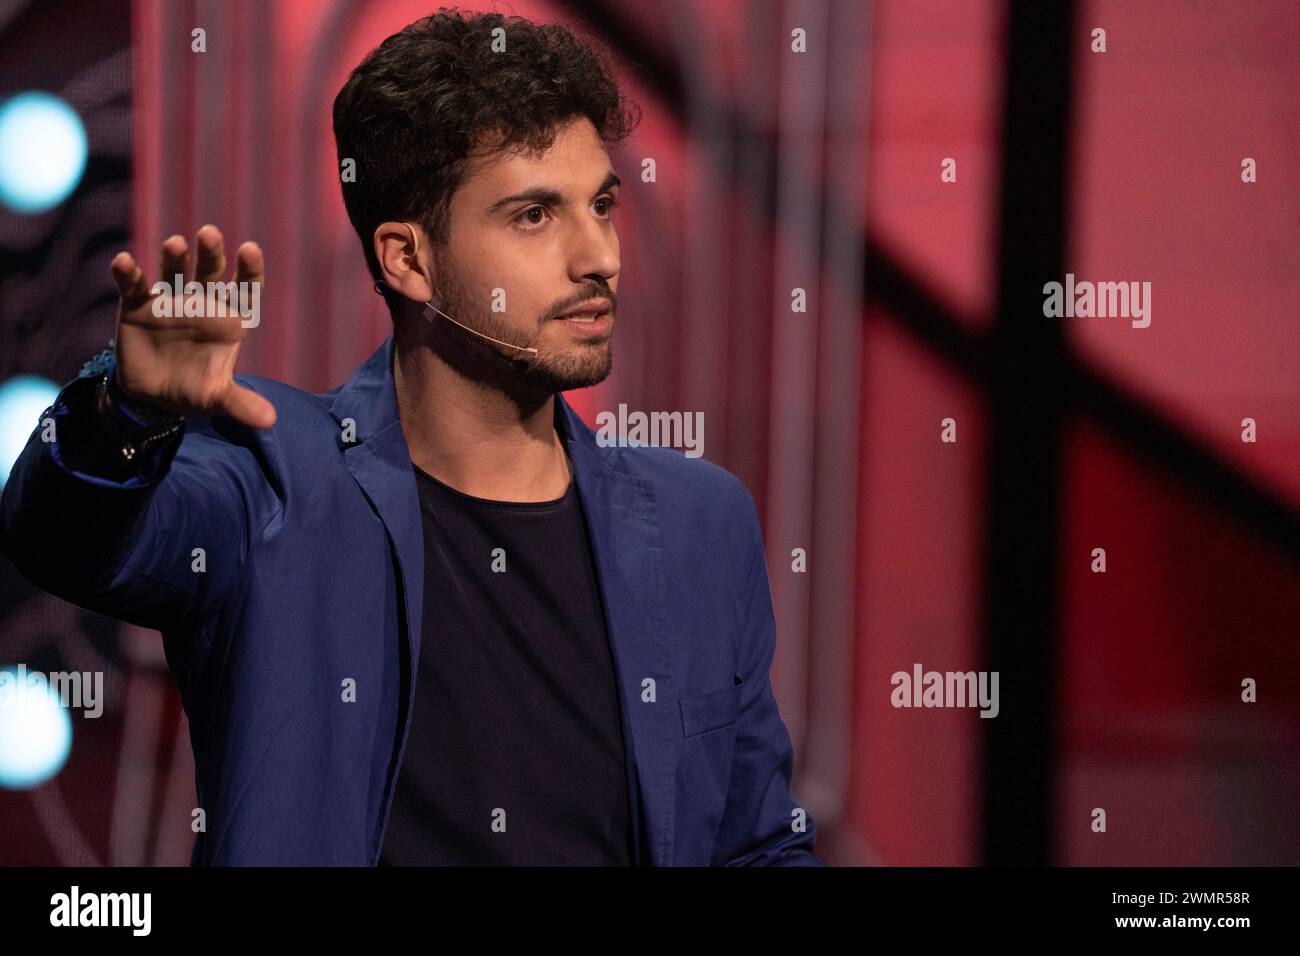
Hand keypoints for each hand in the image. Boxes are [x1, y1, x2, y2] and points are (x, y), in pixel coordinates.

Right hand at [109, 225, 275, 428]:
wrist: (153, 398)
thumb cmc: (195, 390)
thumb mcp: (217, 399)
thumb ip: (241, 404)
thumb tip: (269, 422)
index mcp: (228, 319)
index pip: (244, 289)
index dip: (249, 270)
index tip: (250, 250)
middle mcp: (201, 303)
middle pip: (210, 271)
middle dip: (211, 253)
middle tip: (210, 234)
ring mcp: (169, 301)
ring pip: (174, 271)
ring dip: (175, 257)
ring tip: (176, 244)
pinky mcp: (137, 306)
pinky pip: (133, 284)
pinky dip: (128, 272)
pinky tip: (124, 262)